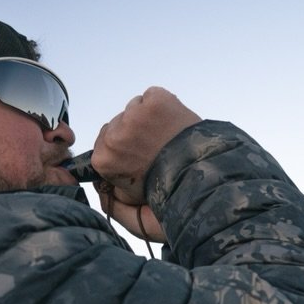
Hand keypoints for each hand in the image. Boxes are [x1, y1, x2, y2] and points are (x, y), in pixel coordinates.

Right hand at [90, 87, 199, 232]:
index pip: (103, 144)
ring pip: (134, 109)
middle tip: (155, 146)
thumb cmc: (170, 194)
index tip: (137, 155)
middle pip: (117, 124)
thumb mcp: (132, 207)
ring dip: (147, 119)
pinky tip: (173, 121)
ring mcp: (134, 114)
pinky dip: (163, 105)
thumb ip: (110, 199)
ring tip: (166, 136)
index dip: (123, 148)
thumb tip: (101, 186)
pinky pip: (152, 96)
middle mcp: (113, 134)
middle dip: (132, 132)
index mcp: (102, 159)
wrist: (203, 175)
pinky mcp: (155, 99)